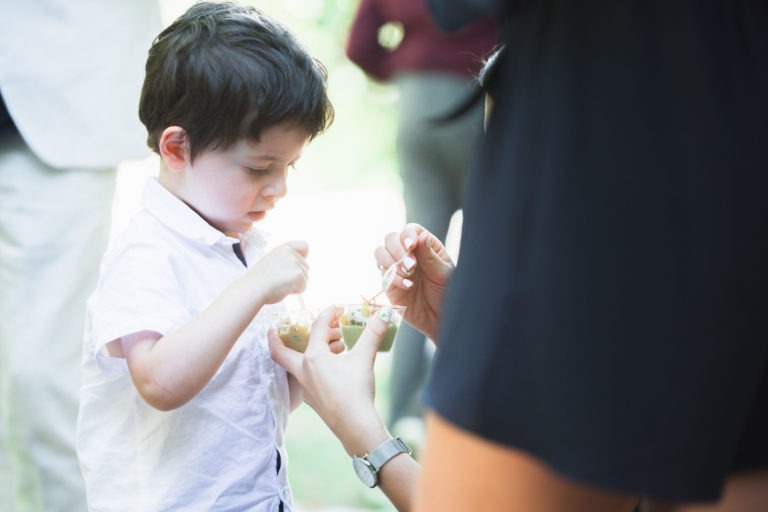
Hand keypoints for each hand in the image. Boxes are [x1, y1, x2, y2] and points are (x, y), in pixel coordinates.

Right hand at [250, 240, 308, 303]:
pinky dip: (295, 292)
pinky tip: (282, 289)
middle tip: (280, 280)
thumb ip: (286, 260)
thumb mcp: (272, 261)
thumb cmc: (259, 280)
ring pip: (305, 278)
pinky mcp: (298, 275)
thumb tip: (300, 268)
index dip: (303, 257)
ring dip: (295, 284)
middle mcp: (291, 253)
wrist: (252, 288)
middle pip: (306, 267)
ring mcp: (295, 263)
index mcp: (284, 248)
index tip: (294, 266)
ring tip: (279, 284)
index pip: (305, 246)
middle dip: (297, 276)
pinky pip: (303, 287)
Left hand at [268, 306, 391, 455]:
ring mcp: (306, 388)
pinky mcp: (314, 400)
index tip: (339, 308)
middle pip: (280, 352)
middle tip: (277, 327)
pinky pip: (307, 378)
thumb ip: (373, 333)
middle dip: (276, 338)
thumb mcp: (365, 358)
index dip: (328, 313)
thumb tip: (385, 313)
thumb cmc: (356, 391)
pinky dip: (316, 368)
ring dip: (309, 351)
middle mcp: (303, 372)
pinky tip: (335, 367)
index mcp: (313, 358)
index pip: (317, 327)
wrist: (355, 427)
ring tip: (335, 345)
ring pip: (298, 365)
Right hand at [374, 223, 452, 343]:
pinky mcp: (388, 282)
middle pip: (391, 238)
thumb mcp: (443, 274)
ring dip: (391, 261)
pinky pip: (382, 273)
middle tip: (411, 266)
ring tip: (408, 275)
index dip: (407, 235)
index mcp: (425, 246)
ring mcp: (396, 267)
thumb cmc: (447, 294)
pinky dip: (392, 277)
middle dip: (397, 250)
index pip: (410, 230)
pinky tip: (407, 286)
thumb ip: (430, 256)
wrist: (440, 319)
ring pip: (380, 252)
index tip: (411, 246)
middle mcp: (408, 254)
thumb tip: (421, 235)